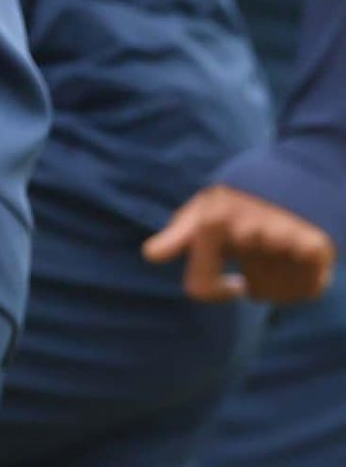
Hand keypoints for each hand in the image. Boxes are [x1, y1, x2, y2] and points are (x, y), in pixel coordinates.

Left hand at [144, 185, 336, 303]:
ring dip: (281, 280)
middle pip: (254, 290)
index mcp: (212, 223)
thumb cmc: (240, 200)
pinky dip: (305, 282)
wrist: (295, 173)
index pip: (201, 287)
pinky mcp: (316, 245)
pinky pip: (309, 289)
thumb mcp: (203, 210)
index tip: (233, 284)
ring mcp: (281, 237)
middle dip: (258, 275)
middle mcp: (245, 231)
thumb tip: (150, 255)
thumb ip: (177, 235)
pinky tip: (301, 259)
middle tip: (262, 251)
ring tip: (280, 251)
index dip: (215, 291)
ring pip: (276, 293)